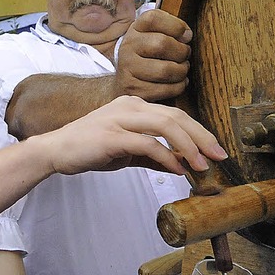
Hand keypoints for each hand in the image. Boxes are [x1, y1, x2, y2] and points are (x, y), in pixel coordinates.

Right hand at [41, 95, 225, 175]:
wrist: (55, 151)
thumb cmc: (89, 149)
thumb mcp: (125, 150)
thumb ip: (152, 154)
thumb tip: (181, 164)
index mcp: (133, 105)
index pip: (174, 114)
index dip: (199, 132)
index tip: (215, 150)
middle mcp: (129, 106)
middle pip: (176, 116)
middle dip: (202, 137)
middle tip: (219, 157)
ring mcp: (119, 118)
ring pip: (166, 125)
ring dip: (189, 146)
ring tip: (202, 166)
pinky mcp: (111, 135)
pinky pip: (147, 143)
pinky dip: (166, 156)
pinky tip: (177, 169)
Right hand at [116, 9, 191, 101]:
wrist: (127, 80)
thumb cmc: (150, 55)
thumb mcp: (155, 34)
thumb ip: (172, 28)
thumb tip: (187, 35)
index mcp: (135, 28)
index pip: (153, 18)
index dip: (176, 26)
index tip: (186, 36)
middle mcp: (127, 46)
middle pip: (162, 44)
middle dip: (182, 52)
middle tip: (185, 56)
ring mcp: (127, 68)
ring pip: (165, 70)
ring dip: (181, 71)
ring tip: (181, 70)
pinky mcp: (132, 89)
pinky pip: (164, 89)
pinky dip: (177, 87)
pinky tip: (177, 83)